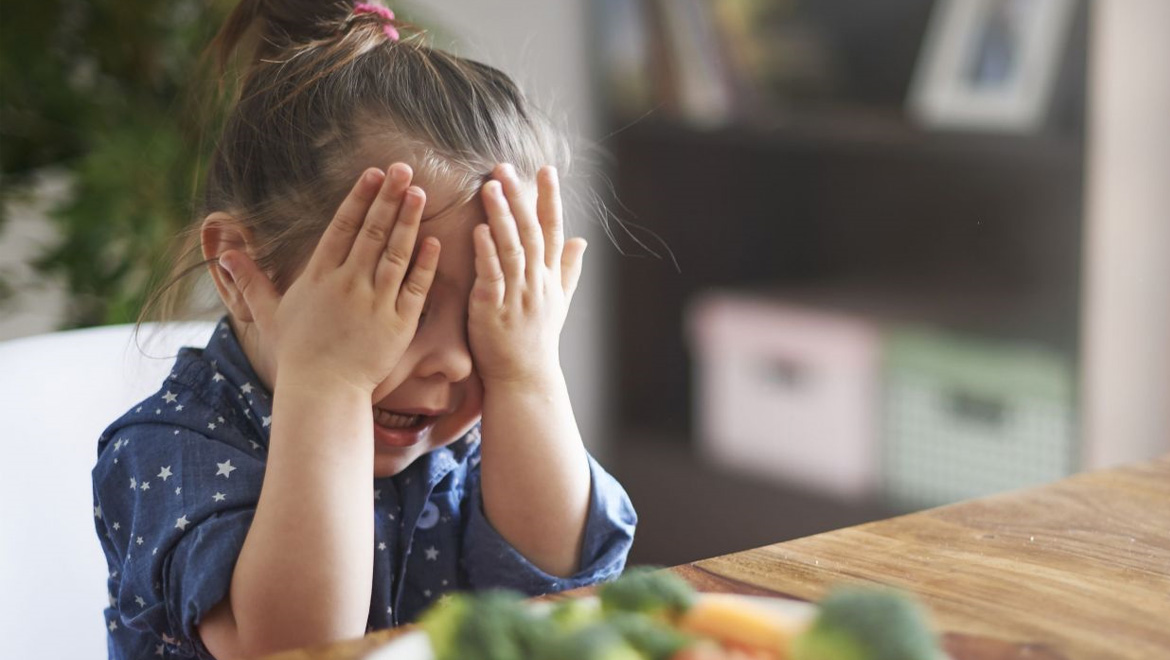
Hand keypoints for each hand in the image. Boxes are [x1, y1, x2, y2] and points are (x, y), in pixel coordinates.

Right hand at [218, 163, 439, 398]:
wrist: (323, 391)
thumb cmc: (297, 354)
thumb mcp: (269, 314)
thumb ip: (251, 280)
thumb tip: (224, 253)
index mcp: (320, 276)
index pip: (343, 227)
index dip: (359, 198)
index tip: (373, 173)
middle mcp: (348, 283)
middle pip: (372, 231)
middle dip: (389, 197)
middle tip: (404, 169)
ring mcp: (375, 302)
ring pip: (396, 253)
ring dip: (409, 221)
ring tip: (420, 193)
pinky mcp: (398, 323)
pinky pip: (415, 287)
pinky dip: (425, 263)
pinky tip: (434, 240)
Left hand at [468, 163, 585, 387]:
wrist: (524, 379)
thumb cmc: (537, 340)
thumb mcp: (559, 303)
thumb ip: (568, 269)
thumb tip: (583, 241)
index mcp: (550, 277)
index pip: (554, 230)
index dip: (550, 199)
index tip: (546, 169)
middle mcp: (537, 283)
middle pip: (531, 232)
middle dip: (520, 198)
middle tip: (505, 168)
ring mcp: (517, 296)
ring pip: (512, 249)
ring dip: (501, 217)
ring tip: (490, 187)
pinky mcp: (493, 310)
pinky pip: (492, 276)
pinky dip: (486, 253)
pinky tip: (478, 230)